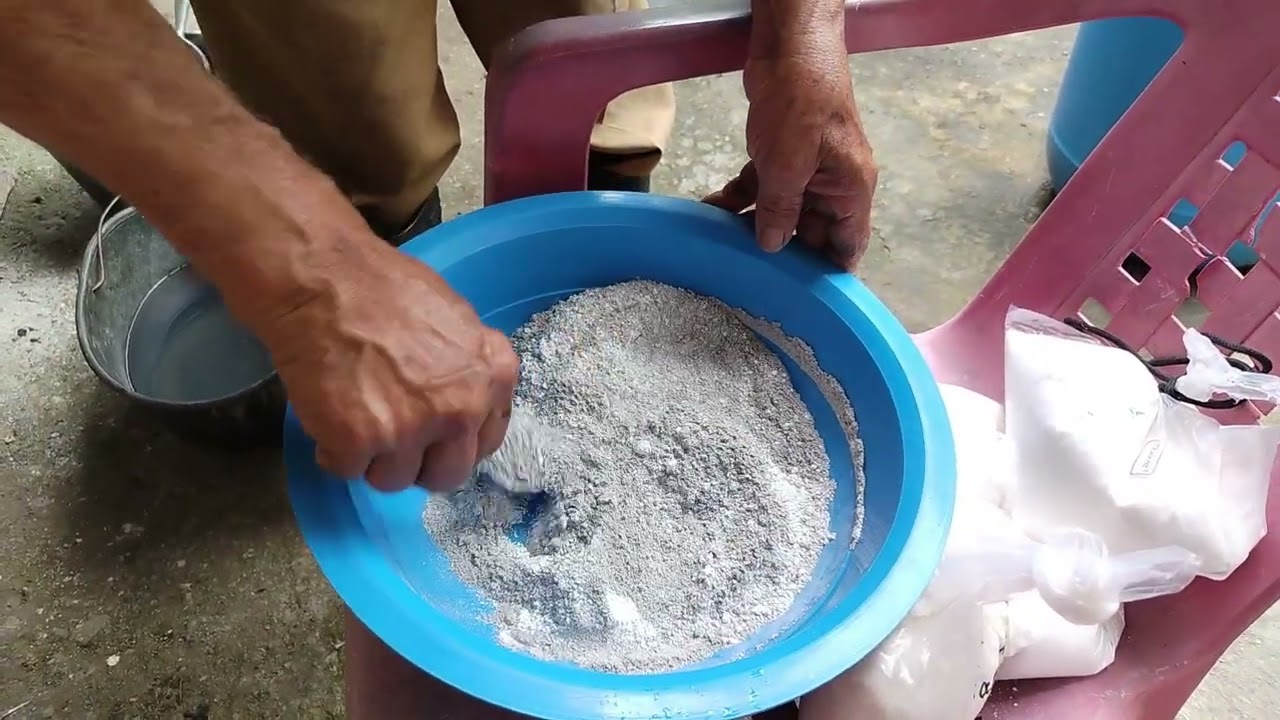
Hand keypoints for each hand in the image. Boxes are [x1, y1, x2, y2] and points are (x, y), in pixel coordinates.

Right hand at [260, 240, 518, 492]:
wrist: (322, 280)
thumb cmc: (384, 287)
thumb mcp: (455, 320)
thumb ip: (468, 369)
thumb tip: (464, 402)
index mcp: (492, 379)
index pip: (484, 442)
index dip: (452, 440)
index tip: (431, 432)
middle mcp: (461, 411)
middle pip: (446, 474)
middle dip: (417, 460)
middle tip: (390, 432)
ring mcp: (411, 431)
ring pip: (394, 479)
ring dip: (372, 457)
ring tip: (353, 412)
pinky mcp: (359, 443)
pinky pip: (347, 469)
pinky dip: (332, 450)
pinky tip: (327, 412)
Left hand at [705, 39, 877, 271]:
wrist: (789, 49)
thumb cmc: (802, 104)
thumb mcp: (788, 164)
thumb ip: (781, 210)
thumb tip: (773, 247)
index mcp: (850, 191)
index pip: (847, 246)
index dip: (828, 274)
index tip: (804, 301)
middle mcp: (832, 185)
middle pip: (811, 232)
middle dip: (783, 253)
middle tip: (750, 279)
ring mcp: (806, 169)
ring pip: (782, 211)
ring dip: (754, 226)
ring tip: (724, 248)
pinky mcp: (780, 155)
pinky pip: (762, 187)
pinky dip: (740, 198)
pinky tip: (712, 210)